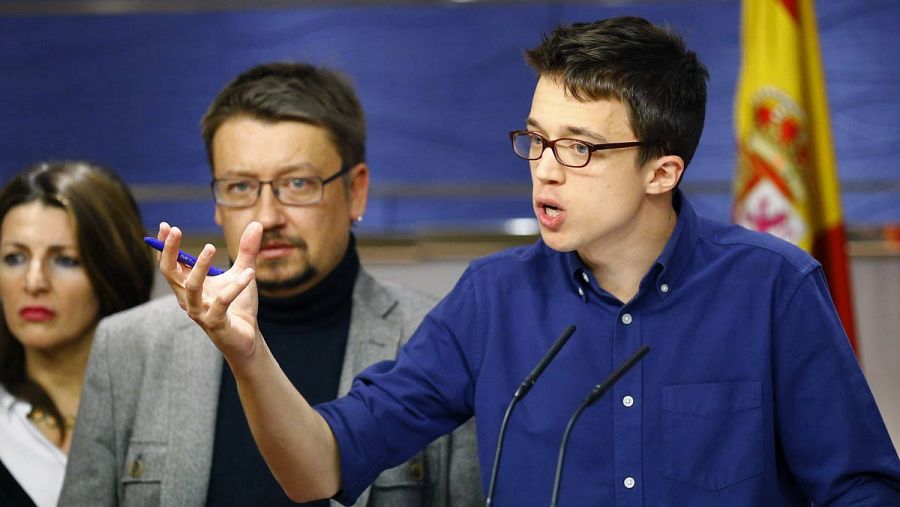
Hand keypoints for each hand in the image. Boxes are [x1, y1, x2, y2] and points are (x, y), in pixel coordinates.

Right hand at [157, 221, 261, 362]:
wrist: (248, 338)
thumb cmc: (239, 306)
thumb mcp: (244, 272)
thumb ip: (247, 250)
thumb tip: (256, 224)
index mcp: (189, 286)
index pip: (169, 263)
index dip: (165, 245)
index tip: (165, 225)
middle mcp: (188, 298)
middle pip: (170, 273)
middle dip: (170, 251)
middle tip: (175, 230)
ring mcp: (200, 311)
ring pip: (191, 287)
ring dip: (200, 266)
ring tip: (210, 247)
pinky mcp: (215, 322)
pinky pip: (222, 302)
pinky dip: (236, 286)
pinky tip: (250, 273)